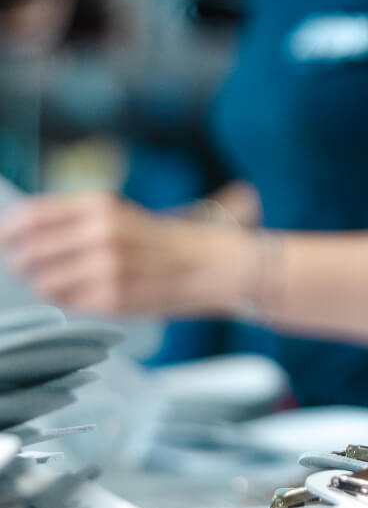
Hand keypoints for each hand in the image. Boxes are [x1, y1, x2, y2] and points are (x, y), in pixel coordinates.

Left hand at [0, 192, 252, 315]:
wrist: (208, 264)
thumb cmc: (160, 240)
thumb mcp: (117, 214)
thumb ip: (72, 219)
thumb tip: (20, 230)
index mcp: (100, 205)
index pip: (30, 216)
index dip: (7, 230)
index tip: (1, 239)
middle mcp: (100, 232)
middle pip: (29, 251)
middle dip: (20, 260)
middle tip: (24, 264)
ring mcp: (106, 268)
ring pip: (42, 281)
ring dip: (42, 282)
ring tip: (58, 280)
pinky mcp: (112, 298)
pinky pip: (66, 302)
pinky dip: (66, 299)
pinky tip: (82, 292)